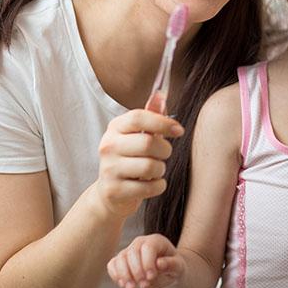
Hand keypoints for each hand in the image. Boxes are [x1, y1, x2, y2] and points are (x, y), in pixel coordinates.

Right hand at [95, 93, 184, 218]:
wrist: (110, 192)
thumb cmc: (130, 158)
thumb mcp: (137, 134)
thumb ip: (151, 116)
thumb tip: (160, 94)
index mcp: (115, 127)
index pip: (139, 117)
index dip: (163, 122)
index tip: (179, 130)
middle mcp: (108, 146)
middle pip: (148, 143)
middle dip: (165, 150)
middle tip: (164, 154)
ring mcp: (109, 169)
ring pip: (151, 166)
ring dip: (161, 169)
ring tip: (155, 170)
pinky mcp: (114, 191)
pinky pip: (150, 187)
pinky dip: (158, 186)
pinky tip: (150, 184)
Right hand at [107, 234, 185, 287]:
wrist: (166, 273)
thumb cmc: (173, 268)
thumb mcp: (178, 267)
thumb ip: (171, 264)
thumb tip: (159, 263)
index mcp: (156, 241)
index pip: (148, 247)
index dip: (148, 263)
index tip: (151, 277)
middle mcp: (140, 243)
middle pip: (132, 253)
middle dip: (136, 271)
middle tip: (144, 286)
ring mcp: (129, 250)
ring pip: (120, 259)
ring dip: (124, 275)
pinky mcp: (121, 260)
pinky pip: (112, 265)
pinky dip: (115, 275)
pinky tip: (124, 284)